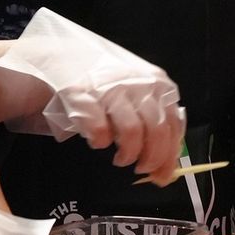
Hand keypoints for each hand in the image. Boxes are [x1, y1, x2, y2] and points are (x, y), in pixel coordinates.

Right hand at [0, 8, 185, 184]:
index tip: (162, 176)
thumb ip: (154, 121)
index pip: (174, 124)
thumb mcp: (136, 93)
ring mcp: (109, 86)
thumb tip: (167, 166)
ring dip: (128, 154)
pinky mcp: (82, 92)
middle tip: (140, 170)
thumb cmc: (103, 84)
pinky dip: (101, 141)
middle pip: (157, 130)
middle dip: (151, 159)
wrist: (60, 59)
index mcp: (157, 82)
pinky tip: (97, 142)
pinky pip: (99, 128)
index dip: (170, 155)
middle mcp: (138, 82)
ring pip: (133, 131)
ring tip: (120, 160)